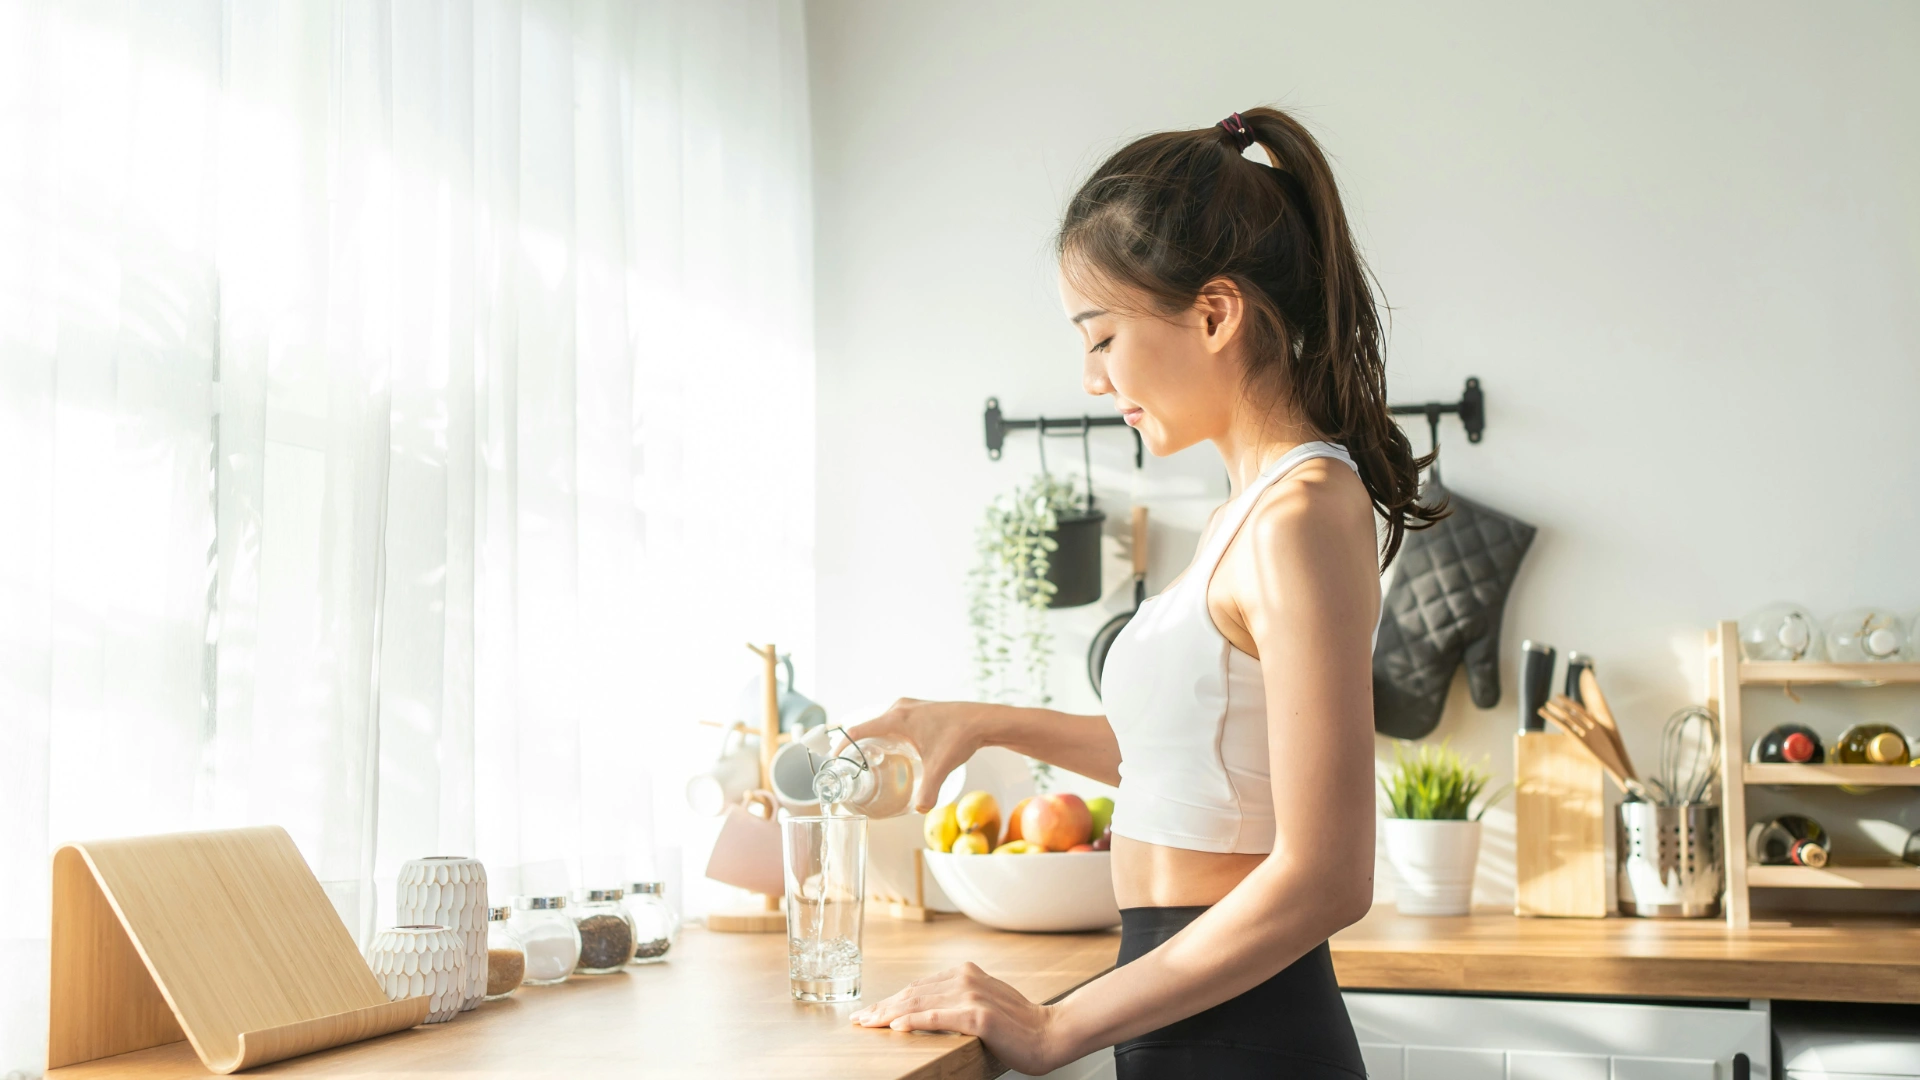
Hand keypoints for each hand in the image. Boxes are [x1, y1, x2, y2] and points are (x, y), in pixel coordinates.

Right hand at [843, 699, 987, 812]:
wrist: (983, 720)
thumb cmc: (961, 736)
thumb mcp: (941, 767)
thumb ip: (929, 790)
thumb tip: (920, 810)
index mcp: (897, 718)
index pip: (858, 730)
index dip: (842, 745)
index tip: (833, 760)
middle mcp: (899, 708)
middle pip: (867, 727)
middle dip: (857, 747)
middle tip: (852, 768)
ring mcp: (909, 706)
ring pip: (881, 724)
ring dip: (873, 740)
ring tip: (868, 762)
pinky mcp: (918, 710)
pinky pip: (893, 721)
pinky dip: (887, 735)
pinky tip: (893, 751)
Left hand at [850, 962, 1062, 1074]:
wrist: (1049, 1034)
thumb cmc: (1018, 1025)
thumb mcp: (983, 1003)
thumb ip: (957, 1001)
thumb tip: (924, 1011)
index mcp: (966, 973)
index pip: (918, 986)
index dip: (891, 999)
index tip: (870, 1012)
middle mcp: (966, 978)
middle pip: (912, 992)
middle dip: (882, 1007)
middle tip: (859, 1020)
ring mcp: (971, 995)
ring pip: (918, 1003)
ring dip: (888, 1014)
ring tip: (868, 1024)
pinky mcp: (977, 1016)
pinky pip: (936, 1018)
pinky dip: (912, 1021)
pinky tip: (894, 1027)